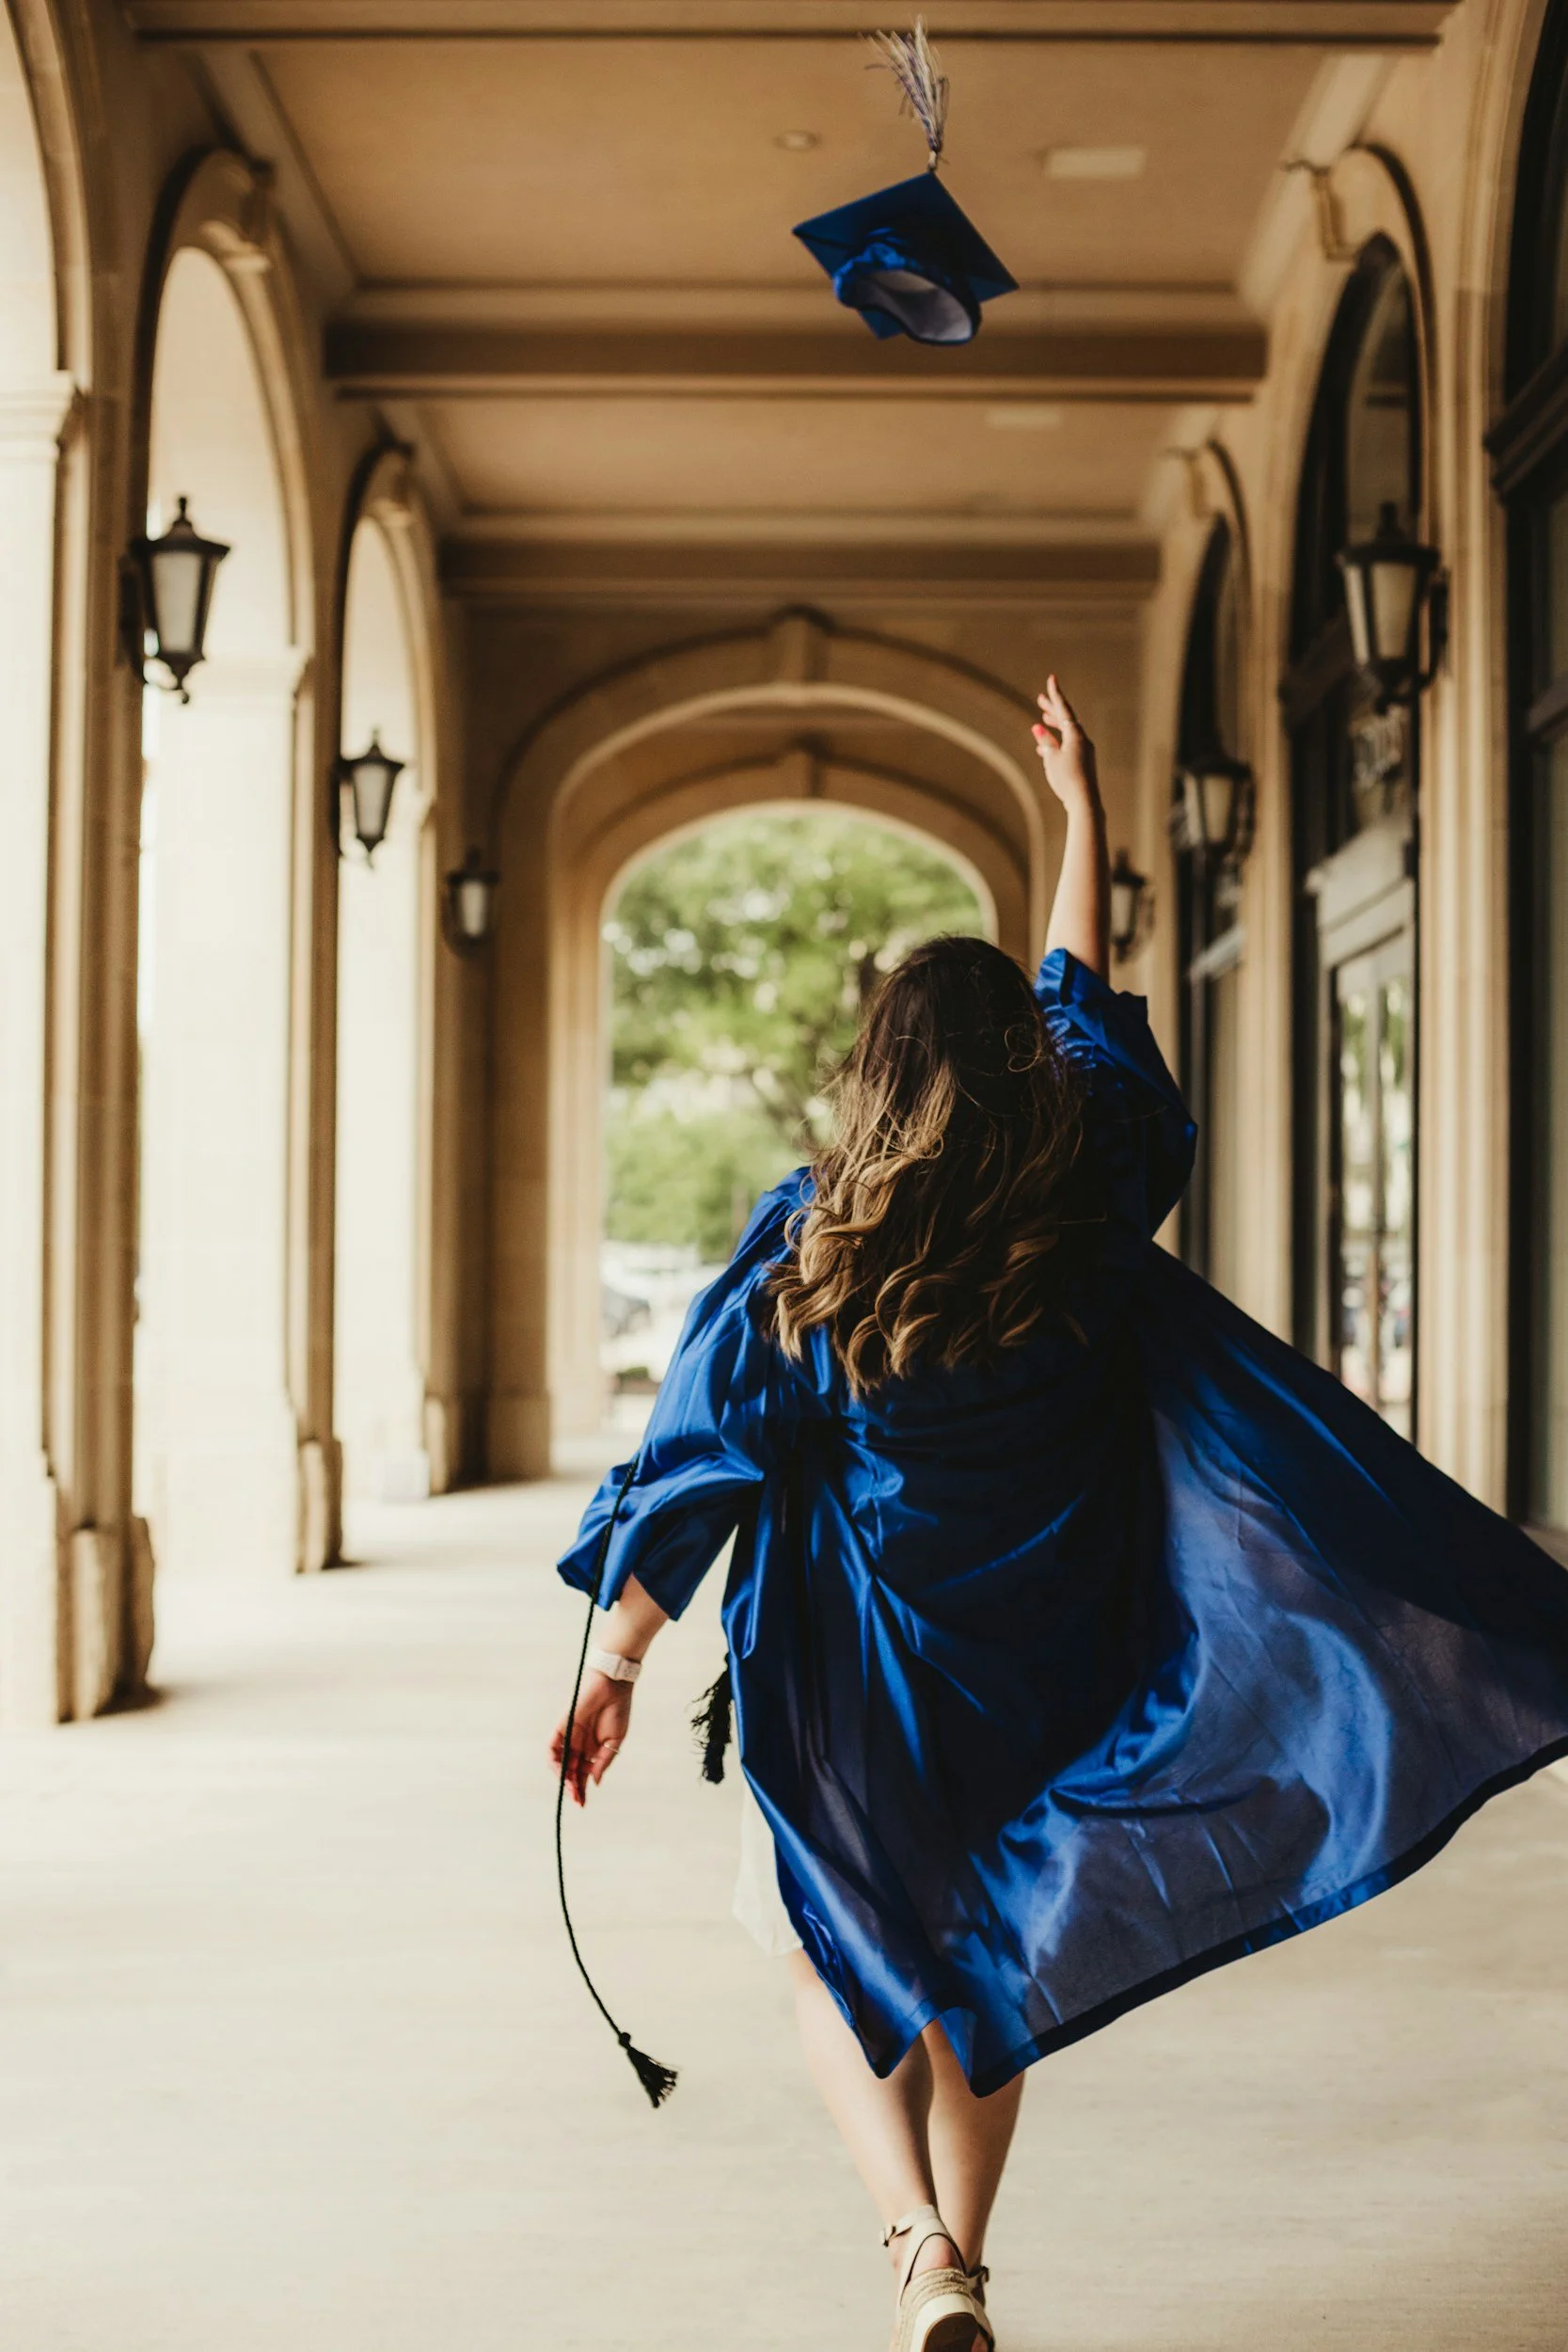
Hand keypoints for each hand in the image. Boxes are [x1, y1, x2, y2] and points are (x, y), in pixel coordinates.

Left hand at [549, 1670, 632, 1806]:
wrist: (613, 1687)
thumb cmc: (617, 1711)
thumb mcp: (615, 1741)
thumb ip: (604, 1761)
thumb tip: (595, 1782)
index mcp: (592, 1750)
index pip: (582, 1775)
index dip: (581, 1790)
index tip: (582, 1804)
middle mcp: (578, 1745)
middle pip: (569, 1772)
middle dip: (572, 1788)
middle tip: (577, 1801)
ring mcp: (569, 1737)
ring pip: (559, 1763)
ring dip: (562, 1778)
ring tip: (571, 1789)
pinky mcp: (562, 1728)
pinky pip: (552, 1748)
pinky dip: (554, 1762)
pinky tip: (562, 1773)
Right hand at [1031, 675, 1099, 810]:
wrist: (1084, 802)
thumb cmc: (1067, 779)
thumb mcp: (1051, 759)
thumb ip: (1045, 742)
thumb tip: (1038, 728)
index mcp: (1076, 735)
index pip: (1064, 709)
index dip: (1056, 694)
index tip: (1051, 678)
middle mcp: (1082, 740)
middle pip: (1066, 719)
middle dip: (1052, 709)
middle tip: (1040, 699)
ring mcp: (1084, 751)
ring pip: (1067, 732)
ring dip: (1054, 726)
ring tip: (1042, 720)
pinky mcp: (1082, 762)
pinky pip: (1067, 746)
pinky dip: (1056, 742)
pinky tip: (1044, 747)